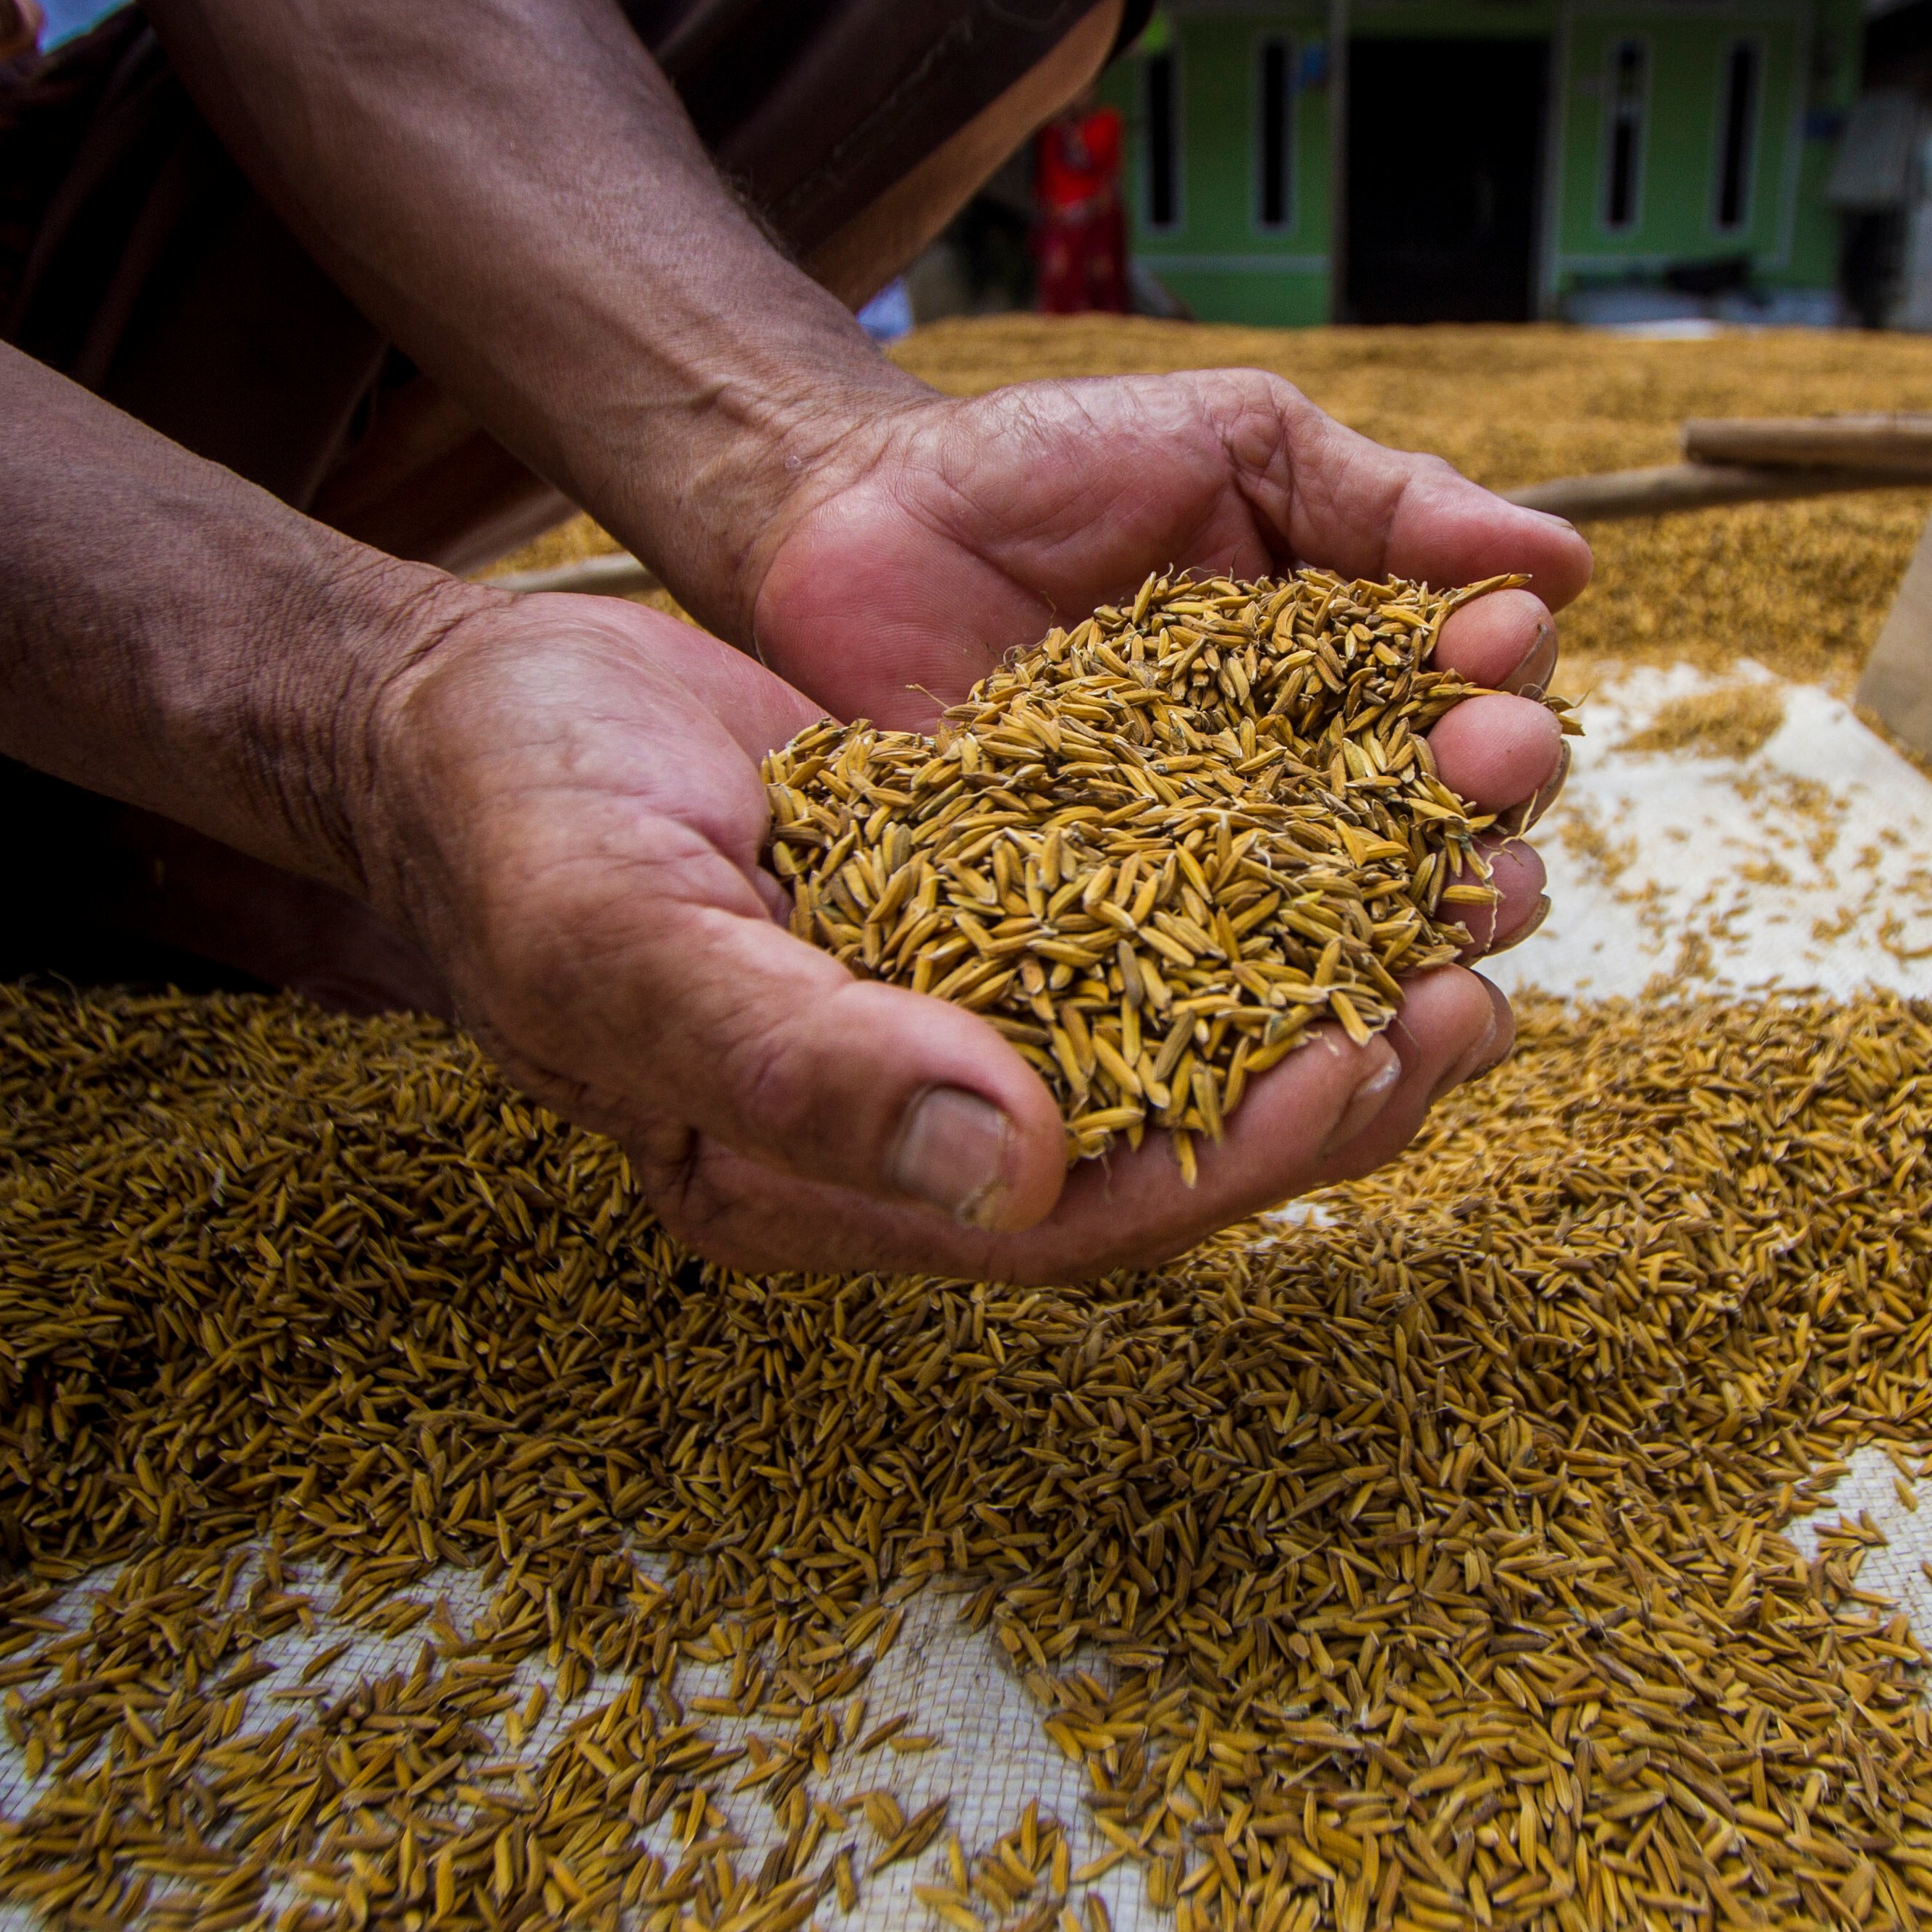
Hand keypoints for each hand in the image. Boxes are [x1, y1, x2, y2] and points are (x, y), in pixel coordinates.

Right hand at [349, 586, 1535, 1284]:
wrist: (456, 712)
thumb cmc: (508, 818)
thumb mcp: (628, 926)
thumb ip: (801, 1057)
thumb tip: (1008, 1170)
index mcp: (811, 1184)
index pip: (1070, 1219)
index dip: (1232, 1151)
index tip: (1370, 1057)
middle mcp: (899, 1131)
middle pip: (1159, 1149)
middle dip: (1329, 1084)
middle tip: (1475, 997)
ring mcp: (938, 1026)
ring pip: (1176, 1046)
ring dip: (1321, 989)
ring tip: (1464, 916)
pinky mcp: (967, 920)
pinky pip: (1146, 940)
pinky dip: (1258, 898)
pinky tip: (1361, 837)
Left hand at [741, 367, 1587, 952]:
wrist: (839, 511)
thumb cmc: (1043, 463)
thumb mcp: (1234, 443)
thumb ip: (1385, 499)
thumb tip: (1567, 561)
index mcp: (1349, 683)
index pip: (1471, 711)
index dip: (1504, 694)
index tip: (1497, 660)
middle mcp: (1297, 798)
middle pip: (1437, 846)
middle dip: (1488, 821)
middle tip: (1482, 783)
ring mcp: (1201, 882)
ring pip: (1346, 944)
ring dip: (1418, 938)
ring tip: (1444, 919)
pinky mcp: (1095, 945)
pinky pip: (1196, 1007)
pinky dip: (1266, 1024)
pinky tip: (1314, 1022)